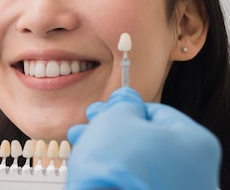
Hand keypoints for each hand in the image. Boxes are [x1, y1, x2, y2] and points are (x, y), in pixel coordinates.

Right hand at [66, 87, 220, 189]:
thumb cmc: (120, 164)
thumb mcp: (116, 119)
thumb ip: (123, 104)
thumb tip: (125, 98)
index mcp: (197, 144)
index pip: (158, 112)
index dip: (125, 106)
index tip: (105, 106)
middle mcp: (195, 171)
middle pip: (147, 138)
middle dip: (112, 128)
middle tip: (90, 122)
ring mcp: (177, 189)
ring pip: (139, 160)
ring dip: (109, 148)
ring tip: (81, 142)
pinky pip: (137, 179)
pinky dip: (116, 170)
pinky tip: (93, 163)